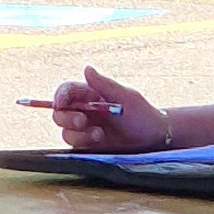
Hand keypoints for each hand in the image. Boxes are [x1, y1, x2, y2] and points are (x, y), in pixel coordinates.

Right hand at [50, 67, 167, 152]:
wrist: (153, 139)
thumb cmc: (142, 114)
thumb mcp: (126, 97)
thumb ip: (105, 84)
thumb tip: (87, 68)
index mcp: (90, 95)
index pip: (66, 92)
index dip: (60, 96)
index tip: (61, 103)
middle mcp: (84, 111)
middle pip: (60, 113)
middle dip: (67, 117)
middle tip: (82, 121)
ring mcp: (85, 129)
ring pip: (65, 131)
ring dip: (77, 133)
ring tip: (99, 134)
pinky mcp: (88, 145)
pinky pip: (73, 145)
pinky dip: (81, 143)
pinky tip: (98, 140)